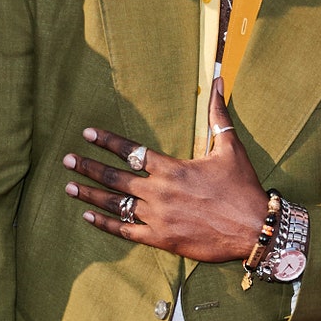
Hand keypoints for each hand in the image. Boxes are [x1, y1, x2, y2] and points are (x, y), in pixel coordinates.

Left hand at [62, 85, 268, 262]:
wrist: (254, 229)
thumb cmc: (243, 188)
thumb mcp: (230, 148)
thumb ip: (218, 116)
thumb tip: (219, 81)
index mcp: (172, 168)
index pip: (131, 150)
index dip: (107, 141)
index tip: (87, 133)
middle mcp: (159, 191)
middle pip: (115, 177)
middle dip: (88, 167)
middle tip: (66, 160)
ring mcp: (158, 217)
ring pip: (116, 204)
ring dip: (90, 194)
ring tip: (70, 186)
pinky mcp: (161, 239)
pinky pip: (126, 231)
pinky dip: (106, 224)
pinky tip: (89, 217)